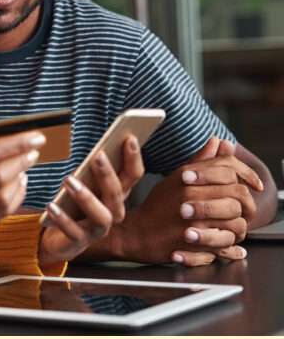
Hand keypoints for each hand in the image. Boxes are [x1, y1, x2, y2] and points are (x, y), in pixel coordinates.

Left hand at [38, 139, 142, 263]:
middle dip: (108, 174)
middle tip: (97, 155)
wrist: (59, 235)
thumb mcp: (83, 182)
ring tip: (69, 180)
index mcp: (117, 194)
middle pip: (117, 194)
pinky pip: (73, 231)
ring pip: (100, 215)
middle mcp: (113, 212)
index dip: (134, 158)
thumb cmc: (75, 202)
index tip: (129, 138)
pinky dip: (62, 218)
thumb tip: (97, 151)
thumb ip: (91, 169)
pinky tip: (51, 206)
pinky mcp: (80, 241)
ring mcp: (98, 229)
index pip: (132, 176)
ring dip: (86, 197)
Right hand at [121, 137, 261, 265]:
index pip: (228, 168)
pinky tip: (227, 243)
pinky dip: (232, 247)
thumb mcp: (176, 179)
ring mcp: (194, 221)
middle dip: (247, 204)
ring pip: (238, 222)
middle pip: (238, 194)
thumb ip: (200, 161)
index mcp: (187, 177)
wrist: (136, 233)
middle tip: (243, 210)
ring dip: (239, 227)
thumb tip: (218, 141)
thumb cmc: (157, 206)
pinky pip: (229, 245)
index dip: (248, 174)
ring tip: (230, 228)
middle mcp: (190, 196)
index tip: (254, 184)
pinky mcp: (196, 245)